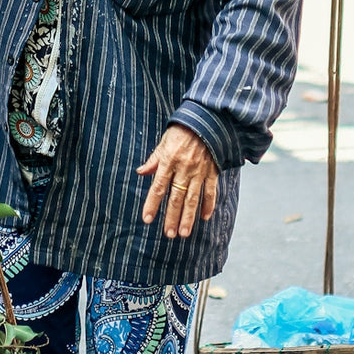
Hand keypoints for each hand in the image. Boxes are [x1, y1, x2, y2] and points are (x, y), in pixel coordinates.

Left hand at [139, 126, 218, 240]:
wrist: (206, 119)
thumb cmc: (182, 130)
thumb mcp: (164, 142)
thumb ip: (153, 160)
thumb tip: (141, 172)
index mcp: (169, 161)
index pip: (158, 187)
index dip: (152, 204)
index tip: (147, 219)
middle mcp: (184, 168)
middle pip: (176, 197)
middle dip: (172, 217)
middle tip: (169, 234)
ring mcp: (199, 171)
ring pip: (193, 198)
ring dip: (188, 217)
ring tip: (184, 233)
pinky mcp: (212, 171)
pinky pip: (211, 191)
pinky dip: (208, 205)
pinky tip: (204, 217)